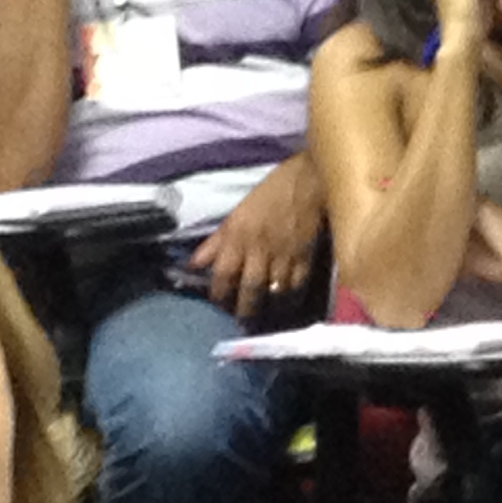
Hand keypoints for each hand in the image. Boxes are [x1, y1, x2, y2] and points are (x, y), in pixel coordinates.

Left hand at [191, 154, 323, 319]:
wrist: (308, 181)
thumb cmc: (269, 193)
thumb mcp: (236, 214)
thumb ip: (216, 241)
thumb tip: (194, 264)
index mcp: (238, 236)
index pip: (222, 272)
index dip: (218, 292)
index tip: (218, 303)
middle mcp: (259, 248)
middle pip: (249, 287)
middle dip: (244, 308)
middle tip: (242, 321)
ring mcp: (284, 254)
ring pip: (274, 290)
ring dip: (268, 306)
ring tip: (263, 317)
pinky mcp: (306, 256)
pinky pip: (297, 284)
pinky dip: (291, 297)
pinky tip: (287, 303)